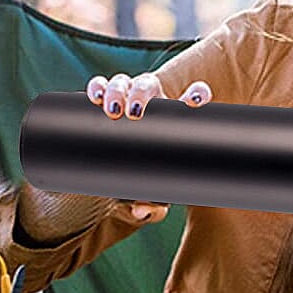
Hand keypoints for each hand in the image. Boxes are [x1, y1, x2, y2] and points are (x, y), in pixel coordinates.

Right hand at [85, 72, 212, 222]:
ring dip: (117, 91)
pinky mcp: (105, 100)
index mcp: (173, 116)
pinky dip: (97, 87)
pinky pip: (100, 86)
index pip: (192, 95)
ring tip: (113, 110)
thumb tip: (141, 211)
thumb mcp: (152, 193)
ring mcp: (127, 98)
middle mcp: (151, 102)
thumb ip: (152, 207)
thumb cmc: (145, 178)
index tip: (194, 103)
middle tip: (134, 112)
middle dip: (141, 93)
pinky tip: (95, 97)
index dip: (197, 93)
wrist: (120, 175)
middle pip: (149, 84)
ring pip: (124, 82)